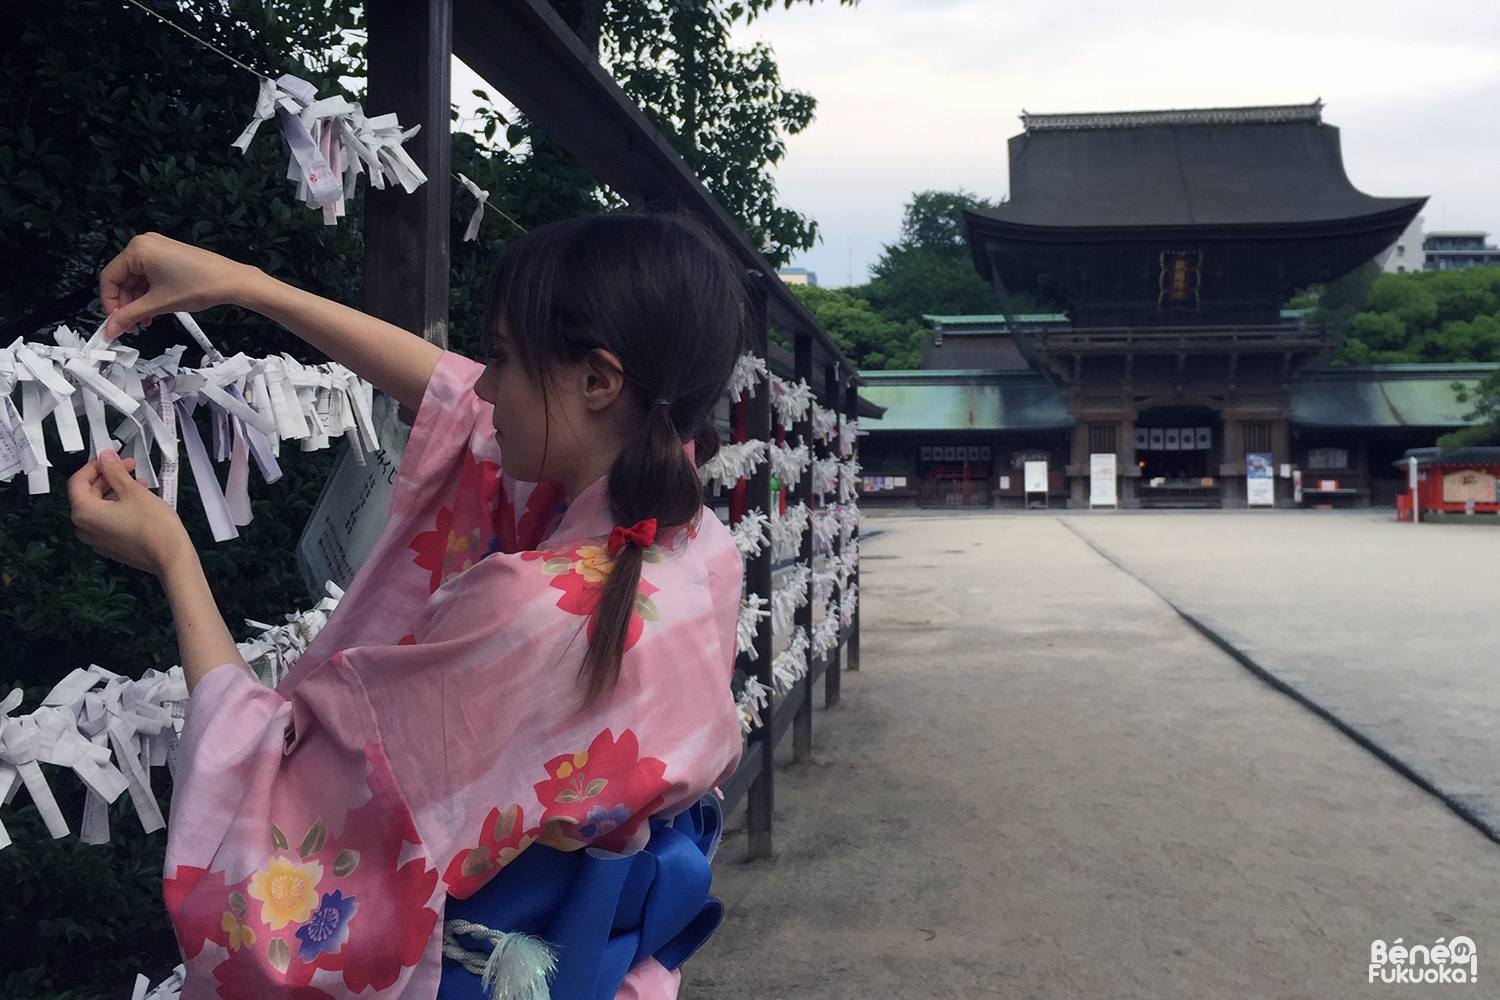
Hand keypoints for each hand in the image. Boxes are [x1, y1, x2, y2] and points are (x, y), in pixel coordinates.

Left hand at [69, 450, 195, 578]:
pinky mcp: (111, 547)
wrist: (171, 558)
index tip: (111, 458)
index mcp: (84, 513)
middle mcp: (85, 528)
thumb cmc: (153, 525)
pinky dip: (118, 508)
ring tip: (138, 483)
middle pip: (88, 495)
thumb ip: (115, 471)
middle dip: (107, 478)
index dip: (94, 466)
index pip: (78, 481)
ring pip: (99, 508)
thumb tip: (105, 457)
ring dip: (115, 492)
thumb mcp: (134, 491)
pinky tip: (138, 502)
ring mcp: (97, 540)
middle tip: (128, 467)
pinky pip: (108, 522)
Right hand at [99, 233, 259, 338]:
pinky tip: (153, 311)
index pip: (109, 277)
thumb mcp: (158, 303)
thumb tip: (110, 327)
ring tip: (144, 322)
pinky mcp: (168, 256)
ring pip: (136, 280)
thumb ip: (130, 315)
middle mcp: (145, 244)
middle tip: (129, 325)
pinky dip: (148, 294)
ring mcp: (157, 249)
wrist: (232, 281)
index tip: (114, 321)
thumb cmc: (199, 286)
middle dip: (125, 305)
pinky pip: (149, 276)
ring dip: (137, 302)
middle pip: (122, 279)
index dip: (109, 303)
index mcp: (137, 249)